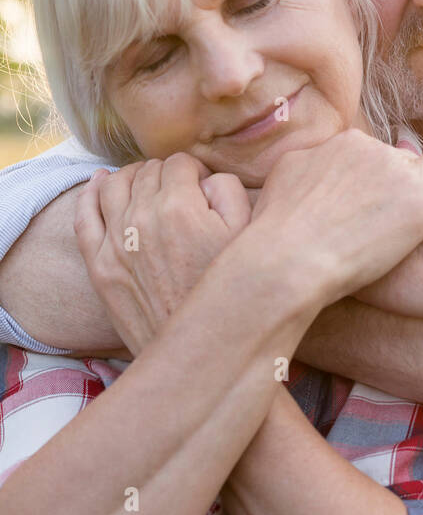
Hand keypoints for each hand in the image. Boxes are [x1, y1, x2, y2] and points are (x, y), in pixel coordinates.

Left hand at [74, 154, 252, 354]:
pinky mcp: (99, 268)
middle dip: (164, 173)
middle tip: (179, 188)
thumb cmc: (230, 294)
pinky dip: (90, 193)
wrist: (202, 351)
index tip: (201, 183)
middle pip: (147, 172)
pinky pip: (84, 217)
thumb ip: (227, 191)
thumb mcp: (246, 236)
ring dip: (130, 176)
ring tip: (145, 182)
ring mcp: (115, 244)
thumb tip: (204, 178)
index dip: (194, 169)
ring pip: (114, 186)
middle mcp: (142, 219)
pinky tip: (100, 182)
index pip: (180, 163)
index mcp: (180, 207)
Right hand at [250, 128, 422, 306]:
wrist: (290, 257)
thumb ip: (308, 162)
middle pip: (405, 158)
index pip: (373, 152)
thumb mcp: (284, 175)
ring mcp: (404, 177)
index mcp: (346, 144)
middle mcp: (378, 152)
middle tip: (402, 204)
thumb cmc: (278, 225)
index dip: (377, 174)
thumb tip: (315, 161)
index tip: (376, 193)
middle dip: (406, 177)